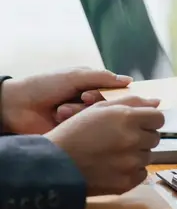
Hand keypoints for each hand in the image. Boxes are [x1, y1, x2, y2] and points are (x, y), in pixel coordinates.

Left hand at [1, 67, 131, 133]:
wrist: (16, 105)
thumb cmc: (46, 85)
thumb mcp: (75, 76)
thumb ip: (102, 78)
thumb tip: (129, 81)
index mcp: (92, 87)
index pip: (114, 93)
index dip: (112, 95)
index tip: (103, 92)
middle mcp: (90, 104)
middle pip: (107, 107)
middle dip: (94, 102)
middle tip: (83, 98)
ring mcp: (82, 118)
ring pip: (96, 118)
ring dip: (79, 110)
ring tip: (62, 109)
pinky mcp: (75, 132)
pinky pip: (85, 129)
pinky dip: (73, 120)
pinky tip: (60, 115)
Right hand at [45, 96, 163, 195]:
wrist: (55, 164)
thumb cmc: (75, 132)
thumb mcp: (100, 109)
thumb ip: (132, 102)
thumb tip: (157, 102)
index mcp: (127, 118)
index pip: (159, 118)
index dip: (150, 120)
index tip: (141, 123)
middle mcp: (132, 140)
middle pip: (155, 137)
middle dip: (143, 136)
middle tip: (123, 138)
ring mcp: (130, 163)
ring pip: (148, 156)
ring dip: (137, 153)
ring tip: (115, 152)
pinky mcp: (126, 182)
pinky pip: (142, 173)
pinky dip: (132, 170)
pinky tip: (114, 166)